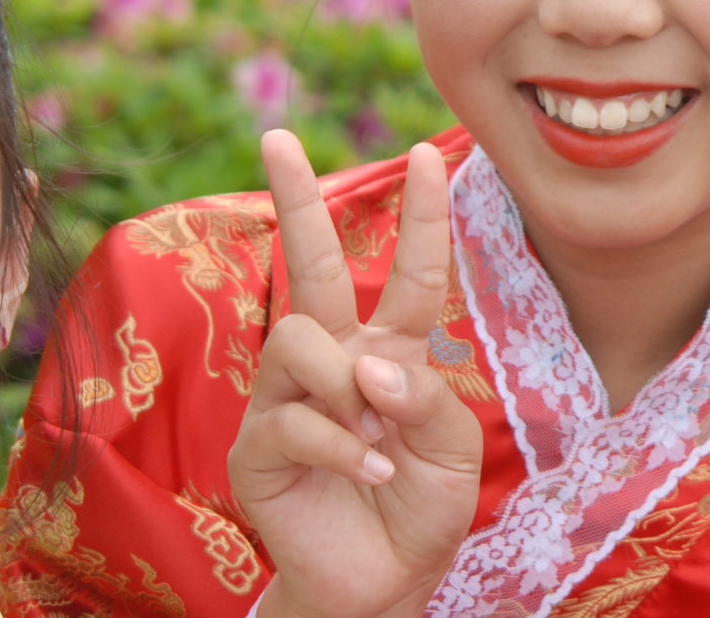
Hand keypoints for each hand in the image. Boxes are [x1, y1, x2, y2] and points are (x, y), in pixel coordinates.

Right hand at [229, 131, 481, 617]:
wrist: (387, 581)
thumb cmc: (421, 506)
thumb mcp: (453, 446)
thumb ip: (426, 395)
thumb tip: (367, 366)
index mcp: (391, 349)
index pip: (410, 271)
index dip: (422, 215)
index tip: (428, 154)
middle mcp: (335, 360)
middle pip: (312, 264)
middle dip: (294, 198)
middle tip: (275, 137)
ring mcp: (288, 398)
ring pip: (300, 339)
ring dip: (346, 385)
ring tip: (376, 437)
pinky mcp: (256, 446)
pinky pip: (293, 417)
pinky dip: (342, 444)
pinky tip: (367, 468)